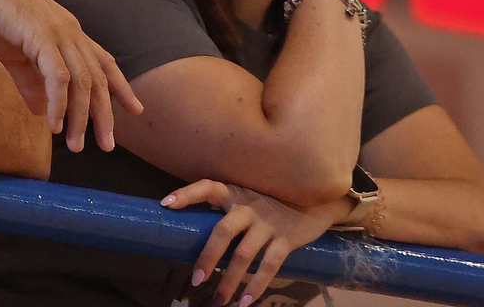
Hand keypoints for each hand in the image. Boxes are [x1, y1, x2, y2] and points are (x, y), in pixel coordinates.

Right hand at [0, 0, 142, 152]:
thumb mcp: (15, 54)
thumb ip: (30, 83)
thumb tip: (41, 112)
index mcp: (69, 32)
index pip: (105, 62)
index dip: (121, 87)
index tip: (135, 110)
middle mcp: (71, 32)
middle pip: (98, 79)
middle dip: (105, 115)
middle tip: (107, 145)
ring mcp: (59, 33)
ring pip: (82, 83)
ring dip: (81, 118)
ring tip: (77, 145)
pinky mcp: (41, 38)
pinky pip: (58, 78)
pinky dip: (60, 104)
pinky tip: (54, 124)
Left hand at [162, 179, 343, 305]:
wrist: (318, 199)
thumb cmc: (272, 199)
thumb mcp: (248, 195)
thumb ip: (227, 206)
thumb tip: (192, 225)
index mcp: (235, 192)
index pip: (207, 187)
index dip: (187, 194)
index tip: (165, 204)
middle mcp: (249, 206)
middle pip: (222, 231)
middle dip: (207, 258)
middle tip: (196, 280)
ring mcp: (268, 223)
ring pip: (243, 255)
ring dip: (229, 281)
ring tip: (218, 301)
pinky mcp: (286, 239)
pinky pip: (269, 265)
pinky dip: (256, 286)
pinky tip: (245, 302)